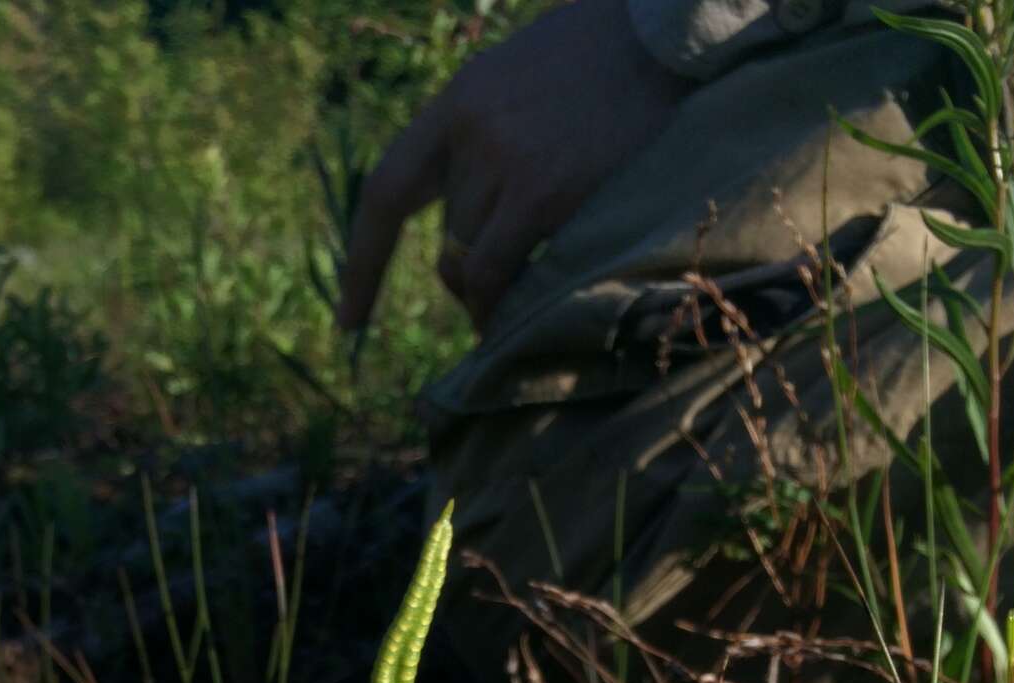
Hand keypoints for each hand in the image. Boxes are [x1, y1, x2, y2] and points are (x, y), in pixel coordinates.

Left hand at [338, 0, 688, 334]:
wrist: (666, 26)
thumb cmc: (605, 57)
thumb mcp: (521, 79)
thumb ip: (487, 136)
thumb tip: (470, 221)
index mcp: (459, 102)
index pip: (387, 191)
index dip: (362, 263)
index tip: (347, 321)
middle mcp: (472, 132)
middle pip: (447, 238)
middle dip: (470, 273)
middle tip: (503, 291)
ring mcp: (506, 163)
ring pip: (469, 262)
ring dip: (492, 290)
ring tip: (525, 295)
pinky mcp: (545, 193)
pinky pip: (499, 275)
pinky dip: (499, 309)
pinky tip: (515, 320)